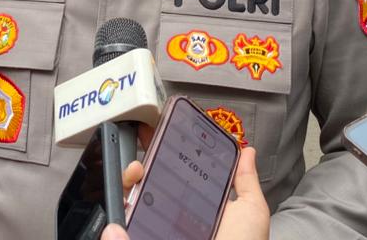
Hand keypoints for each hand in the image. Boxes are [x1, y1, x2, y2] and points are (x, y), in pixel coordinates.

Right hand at [107, 146, 269, 239]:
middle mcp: (172, 221)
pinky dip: (116, 225)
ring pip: (130, 208)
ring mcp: (156, 233)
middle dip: (137, 169)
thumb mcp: (250, 212)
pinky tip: (122, 208)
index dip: (161, 157)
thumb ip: (245, 181)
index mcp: (195, 210)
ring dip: (126, 187)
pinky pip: (123, 232)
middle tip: (140, 161)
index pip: (174, 179)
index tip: (154, 137)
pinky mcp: (144, 238)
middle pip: (146, 190)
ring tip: (133, 174)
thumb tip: (247, 151)